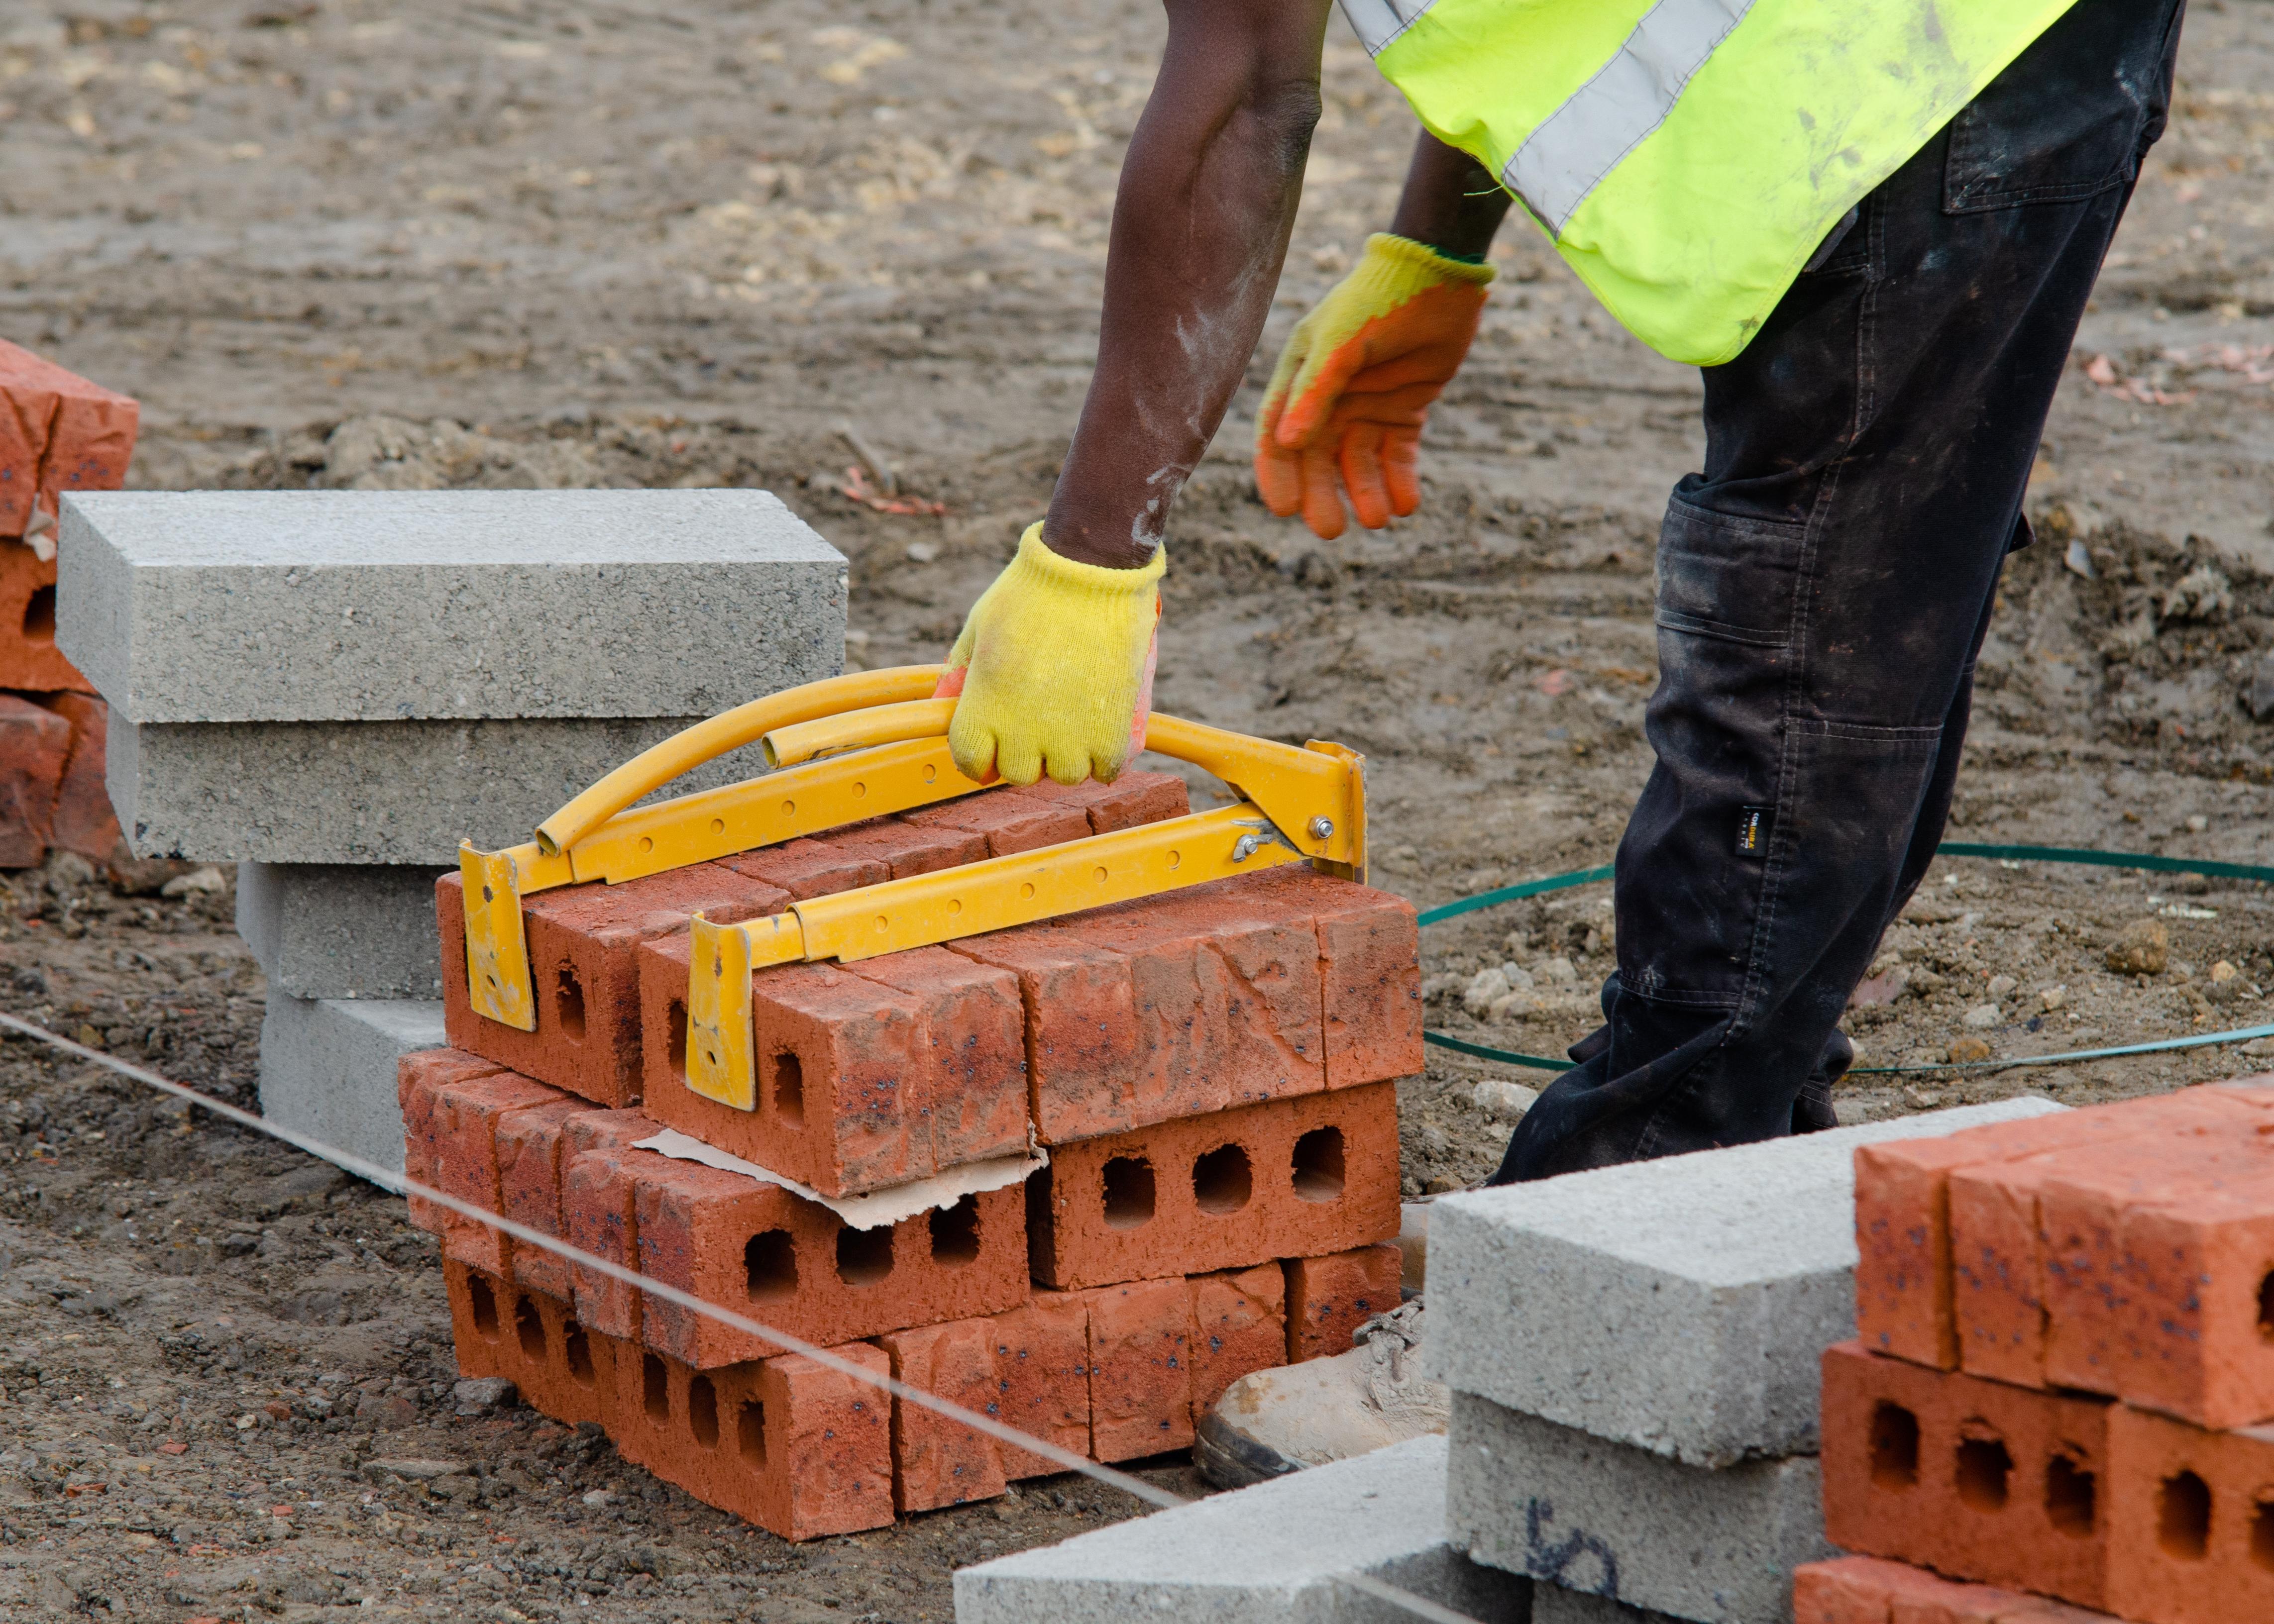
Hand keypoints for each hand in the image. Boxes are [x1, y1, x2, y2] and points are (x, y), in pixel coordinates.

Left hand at [934, 522, 1163, 785]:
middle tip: (1039, 721)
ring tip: (1073, 722)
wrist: (1089, 571)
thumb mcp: (979, 628)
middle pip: (1018, 773)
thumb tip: (940, 709)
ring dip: (1067, 756)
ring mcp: (1070, 734)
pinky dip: (1104, 757)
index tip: (991, 745)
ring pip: (1064, 775)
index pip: (971, 761)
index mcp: (984, 704)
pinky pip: (1106, 769)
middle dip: (1025, 753)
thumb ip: (959, 674)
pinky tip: (1102, 729)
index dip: (979, 756)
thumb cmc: (1029, 593)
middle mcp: (1023, 729)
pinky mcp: (1112, 729)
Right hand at [1255, 233, 1492, 538]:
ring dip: (1365, 493)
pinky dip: (1400, 481)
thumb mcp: (1342, 341)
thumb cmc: (1380, 299)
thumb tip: (1286, 444)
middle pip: (1317, 458)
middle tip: (1331, 530)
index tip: (1285, 509)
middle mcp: (1329, 397)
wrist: (1440, 275)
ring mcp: (1368, 405)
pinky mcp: (1406, 409)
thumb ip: (1315, 390)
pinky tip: (1406, 503)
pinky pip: (1398, 456)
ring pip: (1359, 462)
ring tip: (1379, 519)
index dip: (1277, 473)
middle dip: (1323, 494)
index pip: (1277, 433)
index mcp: (1301, 376)